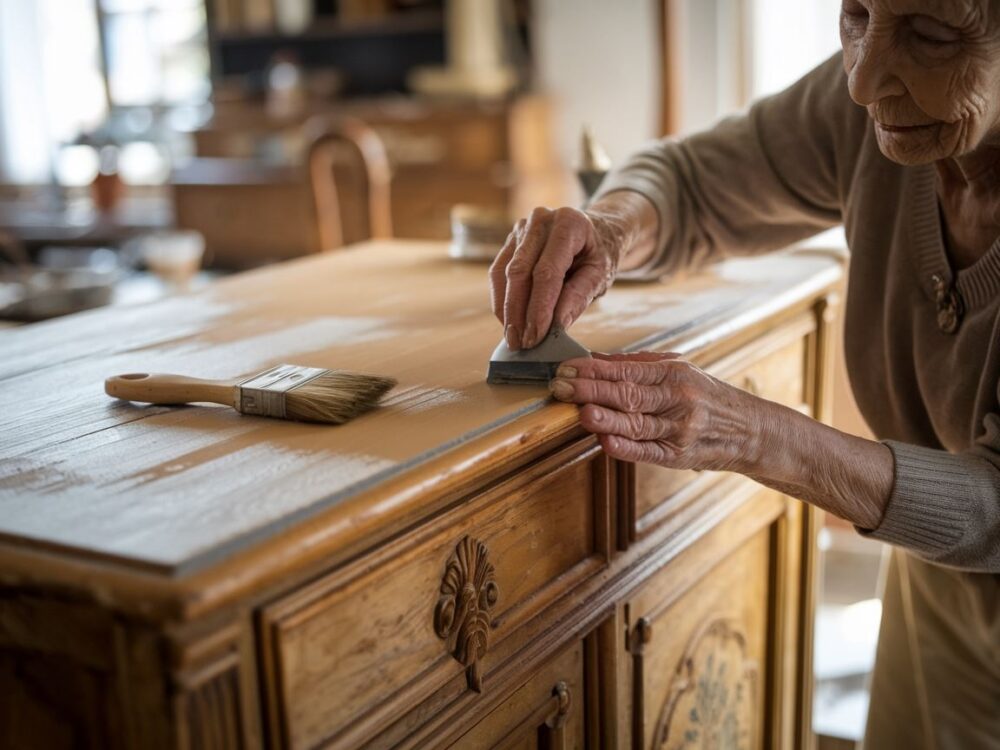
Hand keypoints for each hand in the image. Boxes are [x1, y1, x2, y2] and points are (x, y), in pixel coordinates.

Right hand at [489, 205, 633, 350]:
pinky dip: (502, 300)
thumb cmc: (598, 255)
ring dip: (506, 309)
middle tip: (519, 343)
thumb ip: (579, 297)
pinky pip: (498, 273)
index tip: (535, 336)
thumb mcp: (600, 275)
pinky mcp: (510, 241)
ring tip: (513, 337)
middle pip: (520, 272)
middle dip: (518, 312)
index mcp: (569, 223)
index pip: (547, 272)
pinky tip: (509, 321)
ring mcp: (521, 228)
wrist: (594, 233)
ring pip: (504, 273)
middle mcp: (541, 220)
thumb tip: (556, 325)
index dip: (539, 307)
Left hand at [548, 351, 762, 471]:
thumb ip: (637, 366)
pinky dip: (627, 447)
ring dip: (607, 418)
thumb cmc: (706, 396)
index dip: (593, 370)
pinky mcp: (679, 456)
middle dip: (592, 390)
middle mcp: (678, 400)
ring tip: (582, 412)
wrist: (749, 431)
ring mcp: (679, 430)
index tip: (565, 368)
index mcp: (674, 373)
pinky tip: (606, 442)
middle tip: (560, 387)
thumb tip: (594, 359)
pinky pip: (648, 452)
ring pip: (638, 423)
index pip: (627, 370)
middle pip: (629, 394)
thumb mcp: (679, 370)